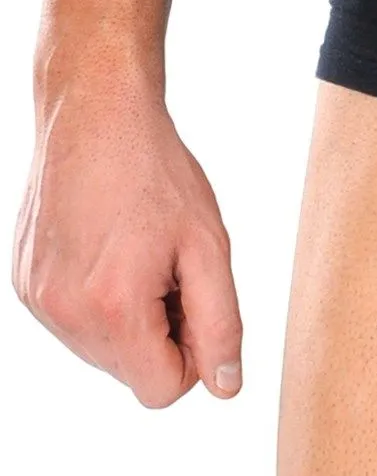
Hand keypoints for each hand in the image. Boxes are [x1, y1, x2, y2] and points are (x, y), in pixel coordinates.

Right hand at [13, 74, 242, 407]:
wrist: (95, 112)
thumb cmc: (155, 170)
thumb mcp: (208, 243)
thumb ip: (220, 321)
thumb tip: (226, 385)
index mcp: (114, 308)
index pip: (162, 390)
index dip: (192, 352)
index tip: (195, 301)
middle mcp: (65, 314)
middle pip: (129, 370)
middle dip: (159, 330)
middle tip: (168, 264)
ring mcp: (37, 300)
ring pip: (100, 348)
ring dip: (128, 315)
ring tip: (137, 250)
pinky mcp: (24, 283)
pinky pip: (71, 320)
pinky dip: (96, 297)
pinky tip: (108, 245)